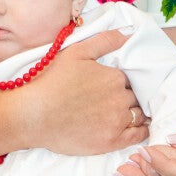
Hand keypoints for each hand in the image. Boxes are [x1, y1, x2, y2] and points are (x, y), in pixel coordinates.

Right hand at [0, 29, 146, 156]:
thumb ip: (104, 41)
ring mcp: (117, 122)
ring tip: (120, 114)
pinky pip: (139, 135)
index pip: (128, 78)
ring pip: (138, 115)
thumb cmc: (51, 83)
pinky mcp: (112, 142)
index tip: (107, 87)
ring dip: (134, 113)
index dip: (119, 82)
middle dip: (126, 97)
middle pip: (134, 96)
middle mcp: (120, 99)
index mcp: (114, 77)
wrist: (32, 115)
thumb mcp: (76, 52)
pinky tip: (138, 128)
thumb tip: (128, 34)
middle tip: (110, 101)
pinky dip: (142, 130)